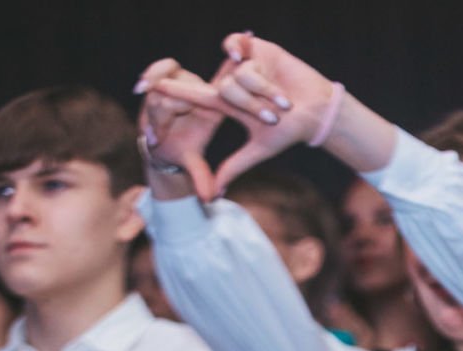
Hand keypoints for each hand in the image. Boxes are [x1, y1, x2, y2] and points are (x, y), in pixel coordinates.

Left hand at [151, 32, 329, 196]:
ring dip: (264, 91)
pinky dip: (241, 50)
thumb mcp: (260, 149)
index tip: (145, 88)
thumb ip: (233, 166)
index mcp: (228, 103)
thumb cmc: (290, 131)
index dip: (172, 91)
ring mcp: (244, 65)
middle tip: (275, 114)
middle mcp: (233, 82)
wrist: (317, 111)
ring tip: (283, 99)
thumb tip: (213, 194)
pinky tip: (244, 55)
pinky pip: (237, 45)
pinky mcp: (256, 49)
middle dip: (252, 105)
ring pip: (239, 75)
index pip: (195, 96)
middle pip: (224, 89)